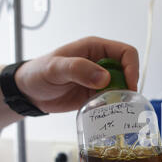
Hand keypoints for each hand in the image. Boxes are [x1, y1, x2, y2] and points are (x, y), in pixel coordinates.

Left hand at [15, 36, 138, 112]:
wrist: (28, 92)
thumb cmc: (38, 73)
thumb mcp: (55, 68)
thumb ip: (78, 69)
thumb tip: (104, 78)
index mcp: (95, 48)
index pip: (126, 53)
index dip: (132, 68)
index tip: (129, 86)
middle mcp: (101, 62)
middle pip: (128, 72)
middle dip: (128, 86)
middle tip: (121, 100)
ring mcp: (100, 79)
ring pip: (122, 87)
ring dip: (121, 98)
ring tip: (112, 108)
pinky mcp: (96, 94)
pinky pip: (112, 100)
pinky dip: (112, 107)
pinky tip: (104, 112)